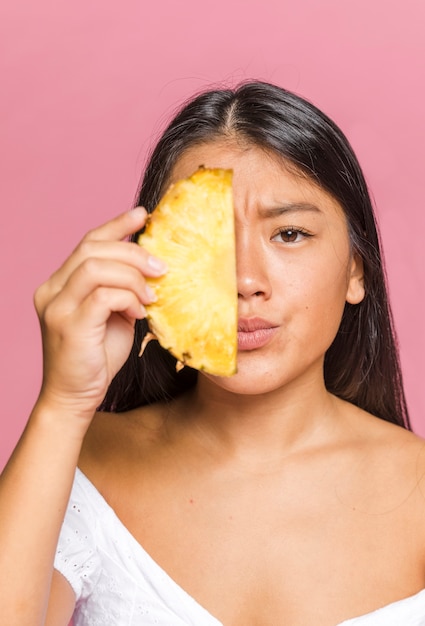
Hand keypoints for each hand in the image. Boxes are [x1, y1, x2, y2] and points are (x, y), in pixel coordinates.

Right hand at [33, 208, 165, 421]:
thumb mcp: (113, 316)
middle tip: (162, 266)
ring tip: (152, 295)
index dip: (116, 225)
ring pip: (97, 266)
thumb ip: (122, 290)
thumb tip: (152, 267)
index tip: (143, 214)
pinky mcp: (68, 324)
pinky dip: (128, 298)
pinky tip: (140, 313)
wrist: (74, 398)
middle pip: (93, 248)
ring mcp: (56, 306)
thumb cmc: (96, 358)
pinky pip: (103, 295)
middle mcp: (52, 289)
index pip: (88, 242)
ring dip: (133, 276)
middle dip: (133, 251)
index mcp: (60, 284)